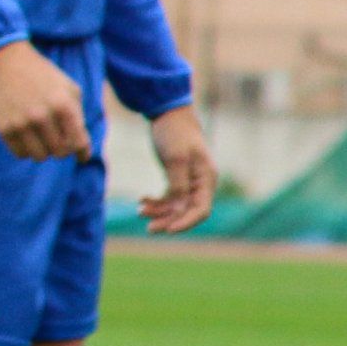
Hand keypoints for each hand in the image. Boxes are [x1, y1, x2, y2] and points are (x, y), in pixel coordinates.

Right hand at [0, 39, 87, 160]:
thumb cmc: (44, 77)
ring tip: (42, 138)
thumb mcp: (70, 89)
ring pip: (40, 156)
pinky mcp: (4, 128)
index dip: (82, 153)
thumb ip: (78, 115)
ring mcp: (21, 123)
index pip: (78, 142)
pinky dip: (26, 150)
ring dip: (44, 151)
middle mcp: (43, 116)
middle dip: (62, 149)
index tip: (82, 157)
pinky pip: (20, 153)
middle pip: (60, 152)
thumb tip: (82, 146)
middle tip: (59, 141)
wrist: (7, 62)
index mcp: (64, 106)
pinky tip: (28, 138)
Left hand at [141, 104, 215, 234]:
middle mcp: (200, 183)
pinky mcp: (177, 178)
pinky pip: (169, 197)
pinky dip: (156, 201)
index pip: (201, 209)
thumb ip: (178, 184)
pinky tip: (142, 200)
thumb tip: (179, 207)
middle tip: (149, 228)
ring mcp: (189, 181)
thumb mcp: (176, 158)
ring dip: (159, 211)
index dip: (186, 222)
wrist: (169, 115)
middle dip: (169, 220)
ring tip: (140, 210)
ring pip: (176, 206)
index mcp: (206, 178)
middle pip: (187, 211)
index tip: (168, 230)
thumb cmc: (175, 134)